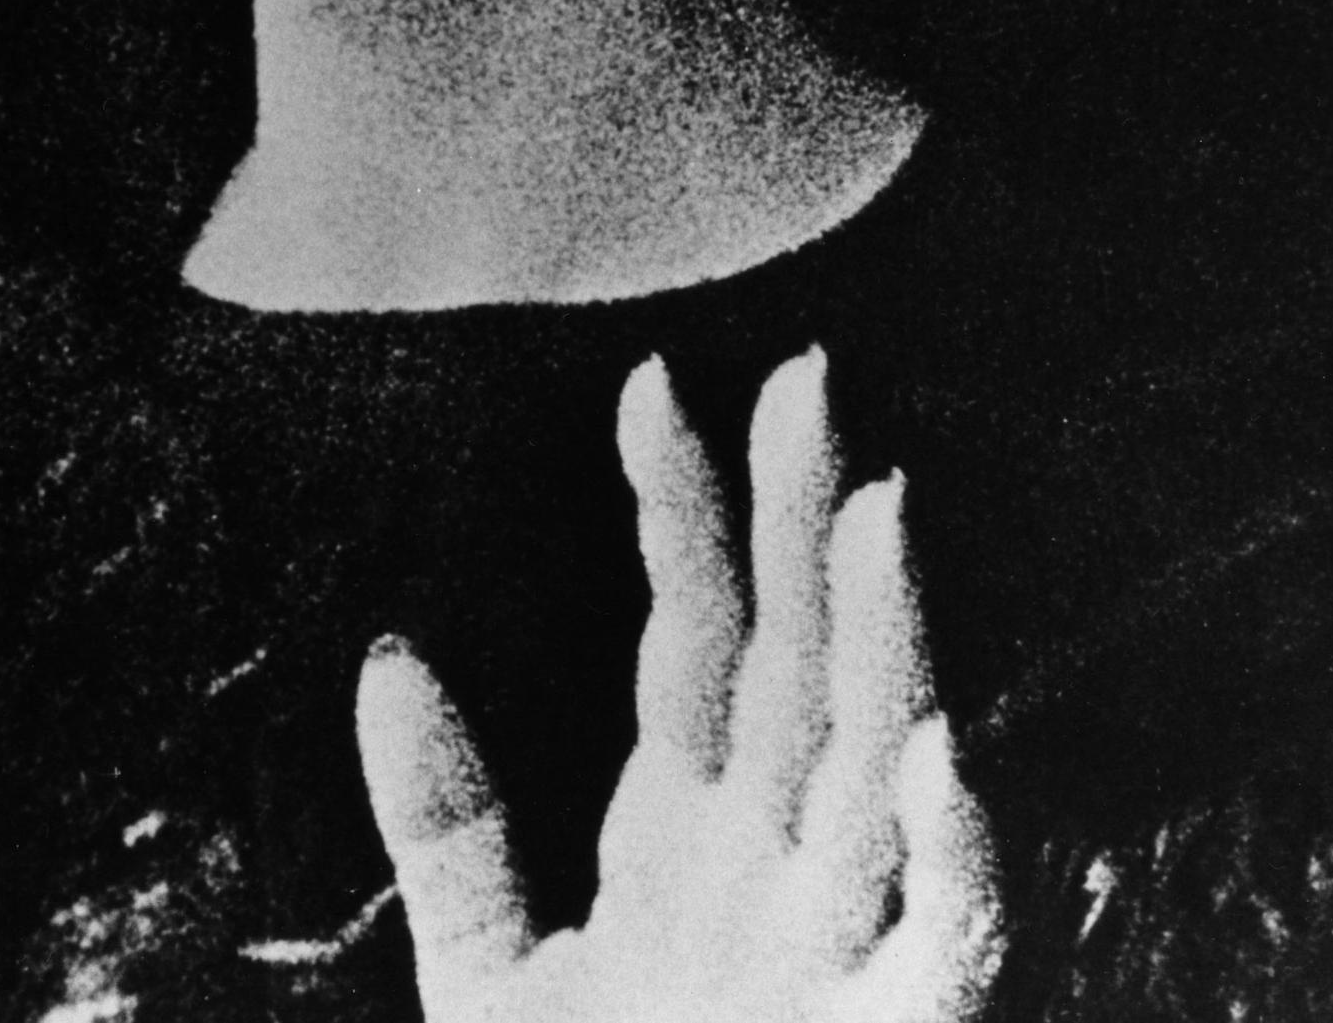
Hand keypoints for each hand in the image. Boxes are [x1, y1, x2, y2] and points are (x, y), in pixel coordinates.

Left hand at [358, 353, 999, 1022]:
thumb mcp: (483, 972)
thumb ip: (449, 823)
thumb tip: (386, 651)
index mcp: (685, 842)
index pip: (692, 641)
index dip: (675, 514)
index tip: (646, 385)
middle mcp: (771, 872)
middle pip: (797, 667)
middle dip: (801, 525)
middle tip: (801, 370)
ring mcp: (833, 954)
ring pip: (874, 769)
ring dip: (883, 644)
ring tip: (872, 507)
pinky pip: (938, 943)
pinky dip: (946, 854)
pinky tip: (932, 753)